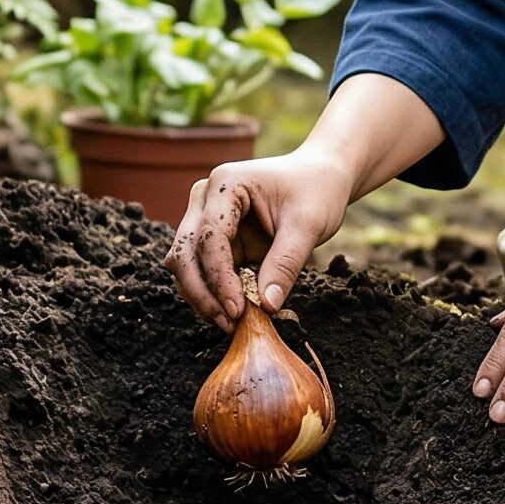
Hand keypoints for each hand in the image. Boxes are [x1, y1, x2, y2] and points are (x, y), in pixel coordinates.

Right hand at [168, 149, 354, 328]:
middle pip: (185, 252)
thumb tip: (267, 306)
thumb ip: (285, 264)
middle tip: (228, 322)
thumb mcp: (307, 226)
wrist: (319, 180)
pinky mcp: (215, 240)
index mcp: (225, 185)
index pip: (209, 236)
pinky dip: (213, 294)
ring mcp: (206, 219)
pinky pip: (203, 271)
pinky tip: (233, 314)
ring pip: (185, 265)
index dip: (218, 277)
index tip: (236, 309)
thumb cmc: (315, 192)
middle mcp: (205, 199)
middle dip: (201, 291)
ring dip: (202, 296)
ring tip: (230, 323)